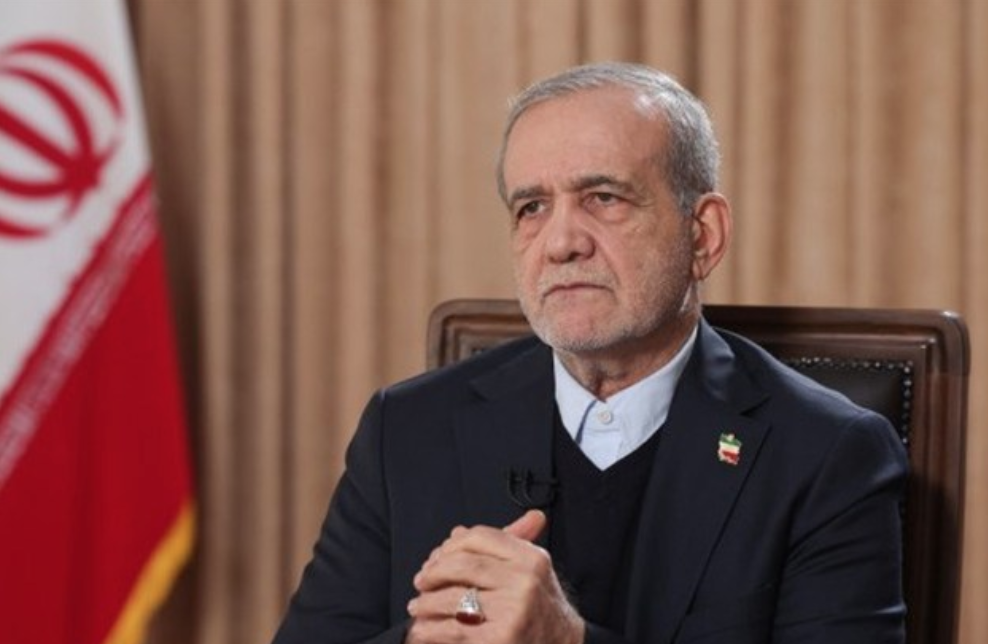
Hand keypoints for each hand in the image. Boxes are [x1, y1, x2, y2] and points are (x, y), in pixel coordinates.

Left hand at [405, 510, 583, 643]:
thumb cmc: (542, 610)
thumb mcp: (532, 571)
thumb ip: (500, 546)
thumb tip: (458, 531)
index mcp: (531, 559)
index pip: (480, 537)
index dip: (451, 545)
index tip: (437, 557)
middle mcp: (524, 582)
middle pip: (462, 565)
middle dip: (434, 573)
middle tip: (421, 581)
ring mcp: (512, 612)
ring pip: (452, 598)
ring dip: (426, 603)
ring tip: (418, 607)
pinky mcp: (498, 640)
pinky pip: (451, 630)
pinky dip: (430, 630)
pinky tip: (423, 629)